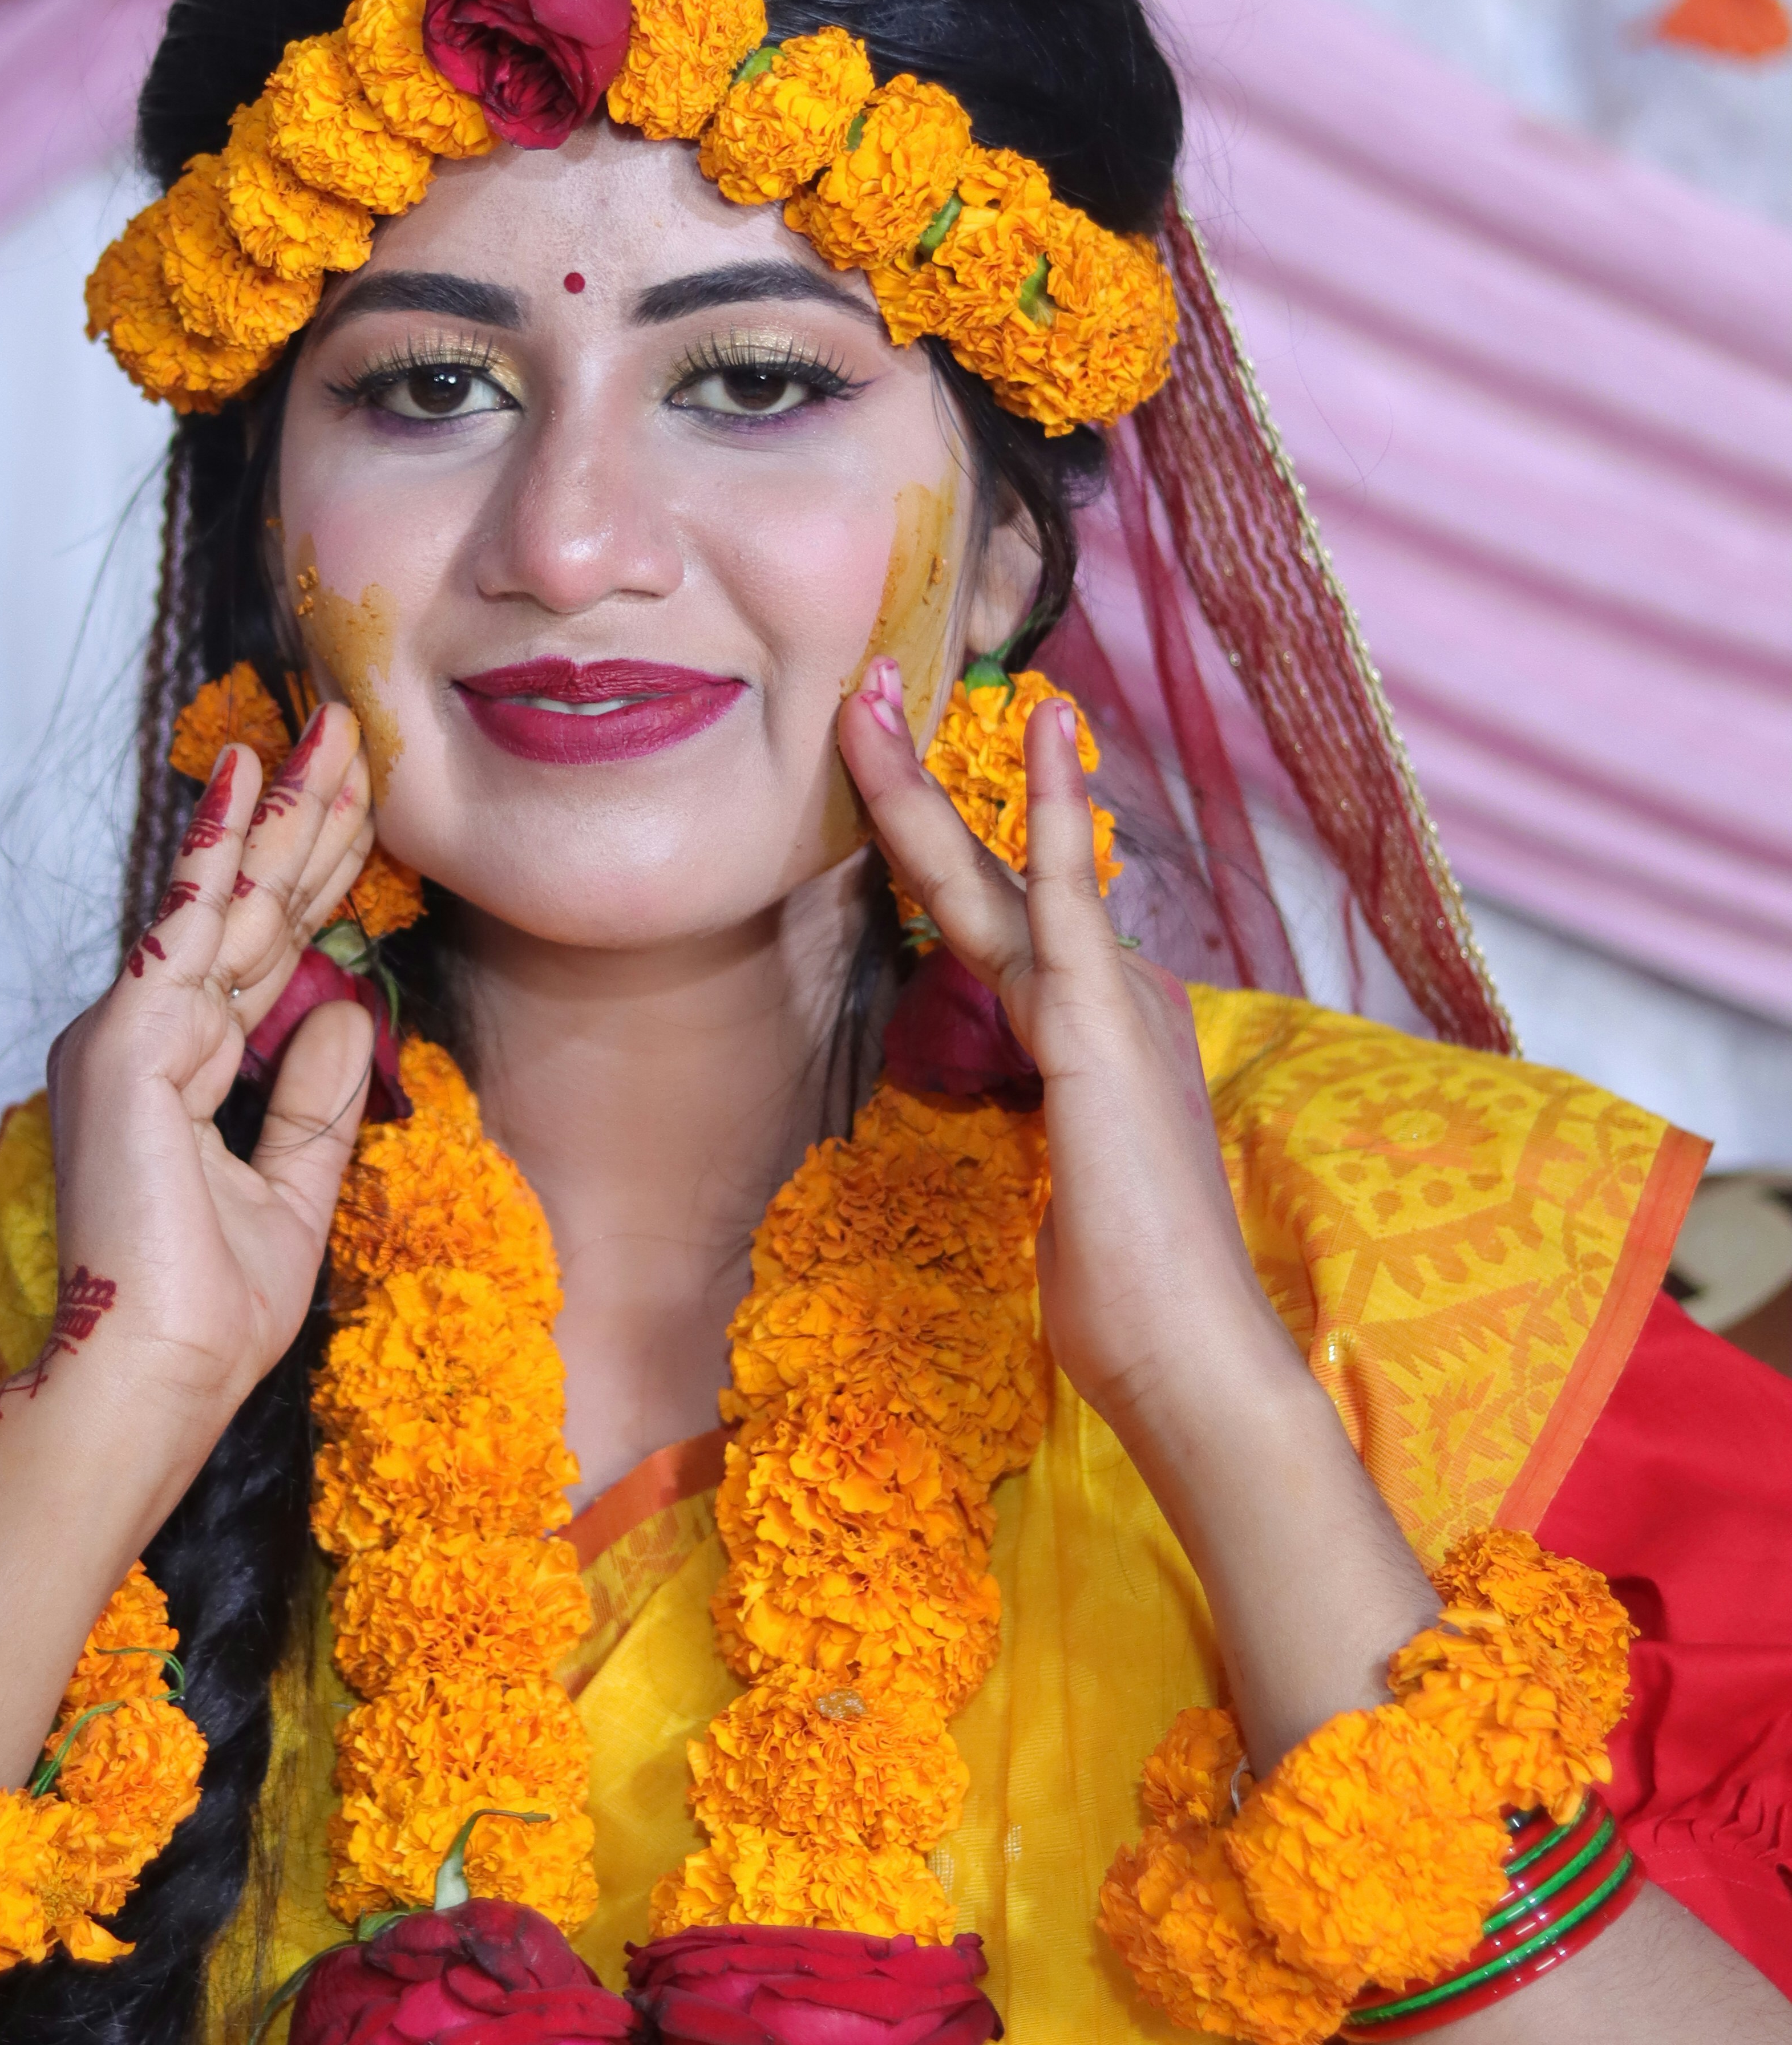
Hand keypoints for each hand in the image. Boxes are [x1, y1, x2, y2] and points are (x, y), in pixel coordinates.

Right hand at [34, 703, 380, 1477]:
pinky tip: (246, 778)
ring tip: (331, 731)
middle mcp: (143, 1037)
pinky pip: (193, 927)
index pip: (262, 954)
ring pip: (232, 902)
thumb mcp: (288, 1194)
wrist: (152, 1381)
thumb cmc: (206, 1314)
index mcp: (173, 1072)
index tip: (356, 805)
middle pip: (250, 911)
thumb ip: (309, 1103)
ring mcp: (129, 1032)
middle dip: (307, 821)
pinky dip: (221, 849)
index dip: (311, 878)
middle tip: (351, 731)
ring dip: (287, 813)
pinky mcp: (128, 1042)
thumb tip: (341, 1011)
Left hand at [836, 667, 1299, 1441]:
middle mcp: (1106, 993)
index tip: (882, 772)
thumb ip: (1047, 1125)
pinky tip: (1044, 729)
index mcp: (1091, 1029)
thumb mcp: (1059, 1184)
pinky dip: (1054, 809)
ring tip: (868, 696)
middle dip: (912, 783)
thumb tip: (1036, 1119)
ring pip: (995, 870)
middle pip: (986, 872)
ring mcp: (1110, 998)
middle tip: (858, 692)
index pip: (993, 917)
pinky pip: (1068, 893)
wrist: (1186, 1352)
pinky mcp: (1105, 1020)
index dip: (931, 843)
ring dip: (922, 784)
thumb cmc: (1123, 1292)